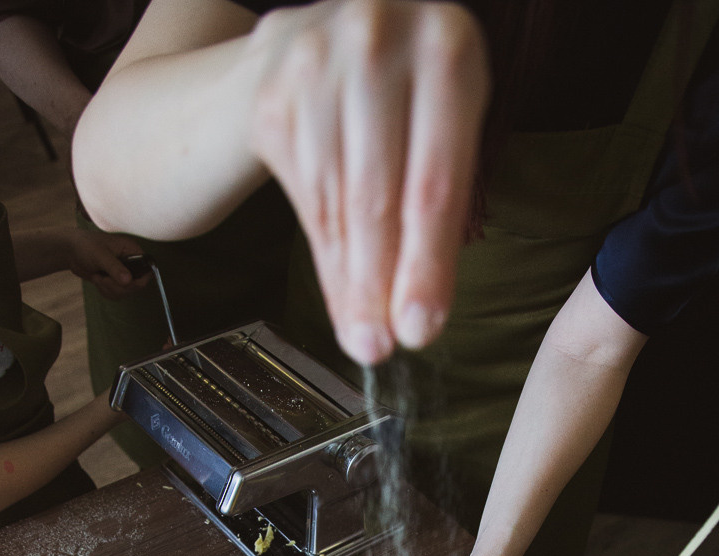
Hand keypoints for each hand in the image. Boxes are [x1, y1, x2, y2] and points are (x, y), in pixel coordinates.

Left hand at [65, 230, 151, 299]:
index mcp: (132, 251)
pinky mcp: (116, 281)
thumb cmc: (86, 246)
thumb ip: (114, 268)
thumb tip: (129, 281)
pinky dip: (106, 292)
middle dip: (118, 286)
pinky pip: (118, 294)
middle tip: (103, 279)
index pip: (148, 269)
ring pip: (126, 292)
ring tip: (98, 277)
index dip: (139, 280)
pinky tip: (98, 281)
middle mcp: (131, 262)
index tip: (124, 282)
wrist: (71, 252)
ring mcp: (124, 273)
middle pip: (137, 285)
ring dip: (110, 289)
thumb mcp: (100, 255)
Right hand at [247, 0, 489, 364]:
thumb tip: (416, 316)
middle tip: (381, 350)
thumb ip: (443, 205)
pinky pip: (304, 199)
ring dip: (350, 284)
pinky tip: (340, 295)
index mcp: (446, 45)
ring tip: (363, 337)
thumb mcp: (445, 124)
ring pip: (337, 205)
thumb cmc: (404, 95)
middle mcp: (378, 42)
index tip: (420, 329)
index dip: (427, 264)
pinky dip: (325, 258)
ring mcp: (314, 65)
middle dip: (381, 285)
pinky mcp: (272, 98)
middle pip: (380, 197)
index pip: (435, 180)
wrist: (315, 41)